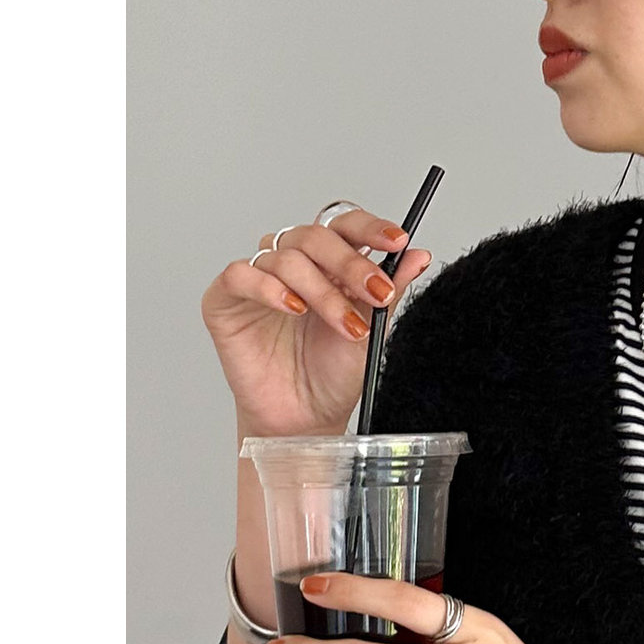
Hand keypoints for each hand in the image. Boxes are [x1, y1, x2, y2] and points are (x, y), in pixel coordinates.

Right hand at [201, 206, 435, 437]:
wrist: (308, 417)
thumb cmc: (333, 374)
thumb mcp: (373, 328)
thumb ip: (390, 289)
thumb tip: (418, 256)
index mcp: (327, 265)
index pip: (343, 227)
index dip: (369, 227)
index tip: (397, 241)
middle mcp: (291, 265)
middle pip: (315, 236)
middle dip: (351, 263)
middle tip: (375, 292)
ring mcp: (257, 279)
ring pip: (285, 257)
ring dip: (321, 290)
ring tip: (344, 324)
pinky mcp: (225, 300)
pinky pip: (240, 275)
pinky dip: (269, 287)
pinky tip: (293, 307)